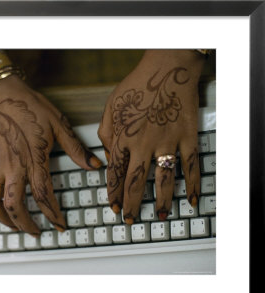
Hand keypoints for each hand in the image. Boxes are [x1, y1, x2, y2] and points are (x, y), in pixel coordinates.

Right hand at [0, 75, 102, 235]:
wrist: (0, 93)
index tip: (59, 226)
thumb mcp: (58, 124)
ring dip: (3, 219)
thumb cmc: (30, 107)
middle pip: (15, 205)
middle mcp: (12, 167)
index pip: (43, 195)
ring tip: (14, 227)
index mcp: (33, 159)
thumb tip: (94, 165)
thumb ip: (75, 148)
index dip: (52, 214)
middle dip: (25, 224)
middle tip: (36, 233)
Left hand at [98, 50, 204, 223]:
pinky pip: (191, 166)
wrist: (167, 67)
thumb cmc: (137, 85)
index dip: (113, 192)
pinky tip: (192, 199)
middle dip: (131, 204)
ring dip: (162, 201)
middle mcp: (143, 145)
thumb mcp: (110, 107)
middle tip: (129, 219)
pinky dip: (193, 185)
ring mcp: (167, 142)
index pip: (115, 173)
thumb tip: (108, 156)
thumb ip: (106, 133)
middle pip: (135, 182)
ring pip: (163, 180)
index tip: (113, 206)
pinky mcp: (187, 138)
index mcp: (123, 138)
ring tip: (160, 217)